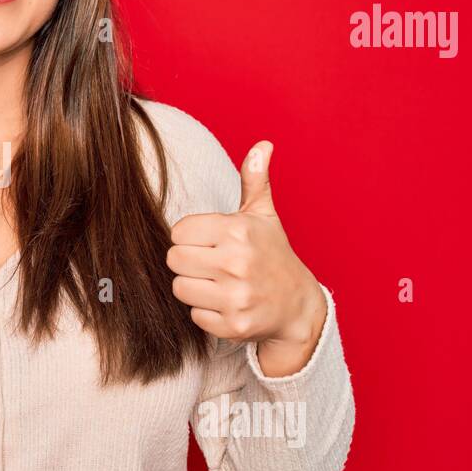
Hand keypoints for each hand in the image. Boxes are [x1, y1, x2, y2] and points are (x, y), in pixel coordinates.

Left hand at [166, 141, 325, 376]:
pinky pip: (194, 315)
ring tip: (217, 283)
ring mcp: (236, 297)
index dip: (189, 237)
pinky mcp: (233, 325)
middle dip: (187, 261)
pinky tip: (225, 303)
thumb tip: (263, 145)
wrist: (298, 306)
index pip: (178, 231)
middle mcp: (236, 263)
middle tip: (210, 263)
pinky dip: (205, 312)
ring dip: (193, 287)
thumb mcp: (264, 216)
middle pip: (173, 259)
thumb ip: (254, 180)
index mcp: (239, 231)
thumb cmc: (273, 255)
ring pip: (179, 288)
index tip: (209, 242)